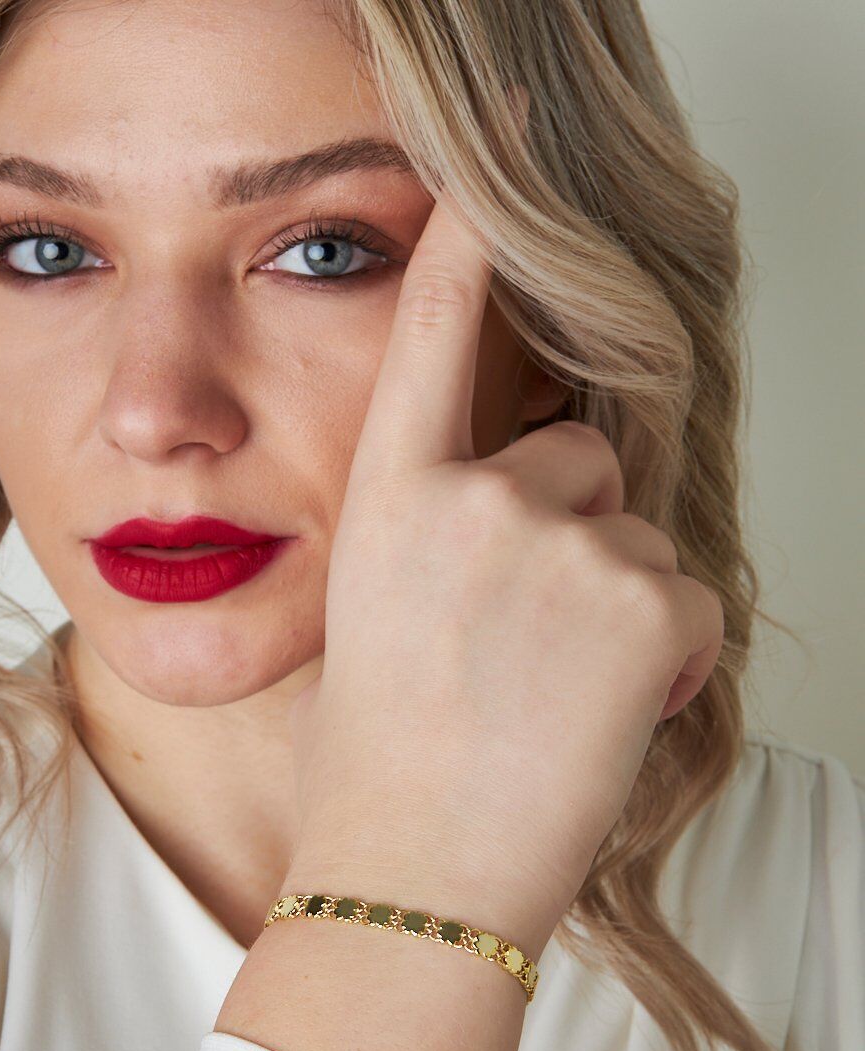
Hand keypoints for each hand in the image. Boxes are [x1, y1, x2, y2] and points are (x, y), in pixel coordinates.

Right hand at [282, 192, 723, 946]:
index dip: (465, 247)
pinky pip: (684, 595)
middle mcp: (474, 495)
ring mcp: (562, 539)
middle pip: (574, 452)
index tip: (492, 172)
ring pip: (632, 529)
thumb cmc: (382, 750)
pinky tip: (601, 708)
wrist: (410, 865)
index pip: (433, 335)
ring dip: (613, 595)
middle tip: (521, 629)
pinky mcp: (646, 598)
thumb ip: (441, 529)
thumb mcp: (379, 607)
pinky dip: (664, 651)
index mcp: (390, 495)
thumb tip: (517, 507)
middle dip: (567, 524)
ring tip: (550, 684)